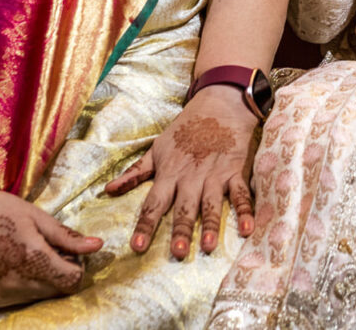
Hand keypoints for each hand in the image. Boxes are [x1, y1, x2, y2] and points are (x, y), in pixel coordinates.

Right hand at [0, 191, 101, 309]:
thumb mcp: (36, 217)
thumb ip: (67, 237)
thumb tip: (98, 246)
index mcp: (33, 260)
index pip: (73, 282)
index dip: (76, 267)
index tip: (67, 253)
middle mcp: (18, 284)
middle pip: (56, 291)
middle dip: (59, 273)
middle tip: (46, 251)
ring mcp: (1, 296)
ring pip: (38, 297)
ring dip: (41, 281)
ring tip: (25, 256)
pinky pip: (16, 300)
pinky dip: (20, 286)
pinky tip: (8, 265)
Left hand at [107, 87, 258, 259]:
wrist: (219, 103)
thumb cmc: (185, 128)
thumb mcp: (157, 148)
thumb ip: (135, 173)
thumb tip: (108, 190)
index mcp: (169, 172)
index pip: (153, 203)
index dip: (145, 226)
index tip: (137, 247)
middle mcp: (191, 176)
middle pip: (184, 207)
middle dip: (181, 230)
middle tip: (178, 252)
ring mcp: (214, 174)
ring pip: (212, 203)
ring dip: (211, 224)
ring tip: (209, 246)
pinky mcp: (235, 170)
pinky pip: (240, 193)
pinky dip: (245, 210)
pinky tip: (247, 229)